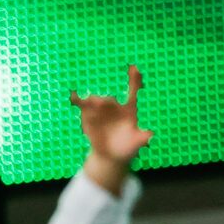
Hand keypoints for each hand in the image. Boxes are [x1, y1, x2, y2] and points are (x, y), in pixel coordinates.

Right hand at [72, 65, 152, 191]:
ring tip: (88, 103)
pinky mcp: (88, 115)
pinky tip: (73, 96)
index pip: (133, 92)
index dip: (134, 79)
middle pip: (109, 100)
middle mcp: (114, 106)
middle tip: (100, 103)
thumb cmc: (127, 148)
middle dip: (104, 101)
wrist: (111, 156)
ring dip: (92, 102)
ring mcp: (100, 110)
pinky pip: (82, 106)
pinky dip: (77, 100)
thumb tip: (150, 135)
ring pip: (95, 102)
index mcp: (129, 109)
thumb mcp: (136, 143)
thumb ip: (142, 138)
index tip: (134, 67)